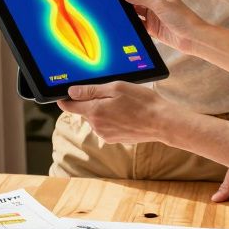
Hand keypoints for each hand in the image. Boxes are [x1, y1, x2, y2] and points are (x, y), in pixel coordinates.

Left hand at [59, 82, 181, 143]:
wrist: (162, 122)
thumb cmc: (142, 102)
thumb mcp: (116, 88)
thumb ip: (91, 91)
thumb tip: (71, 92)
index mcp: (95, 112)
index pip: (69, 106)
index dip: (66, 97)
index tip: (67, 92)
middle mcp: (97, 127)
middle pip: (84, 111)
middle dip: (92, 101)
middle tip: (110, 92)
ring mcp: (105, 135)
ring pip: (96, 118)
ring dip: (103, 110)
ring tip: (122, 103)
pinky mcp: (114, 139)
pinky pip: (106, 126)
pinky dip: (111, 118)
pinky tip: (126, 113)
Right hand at [119, 0, 207, 54]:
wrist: (193, 38)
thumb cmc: (183, 18)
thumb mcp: (160, 4)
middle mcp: (156, 6)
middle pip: (136, 2)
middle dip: (125, 2)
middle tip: (112, 1)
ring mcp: (154, 18)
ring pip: (136, 14)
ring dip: (128, 14)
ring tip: (116, 13)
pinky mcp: (153, 30)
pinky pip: (139, 26)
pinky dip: (132, 25)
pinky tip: (125, 24)